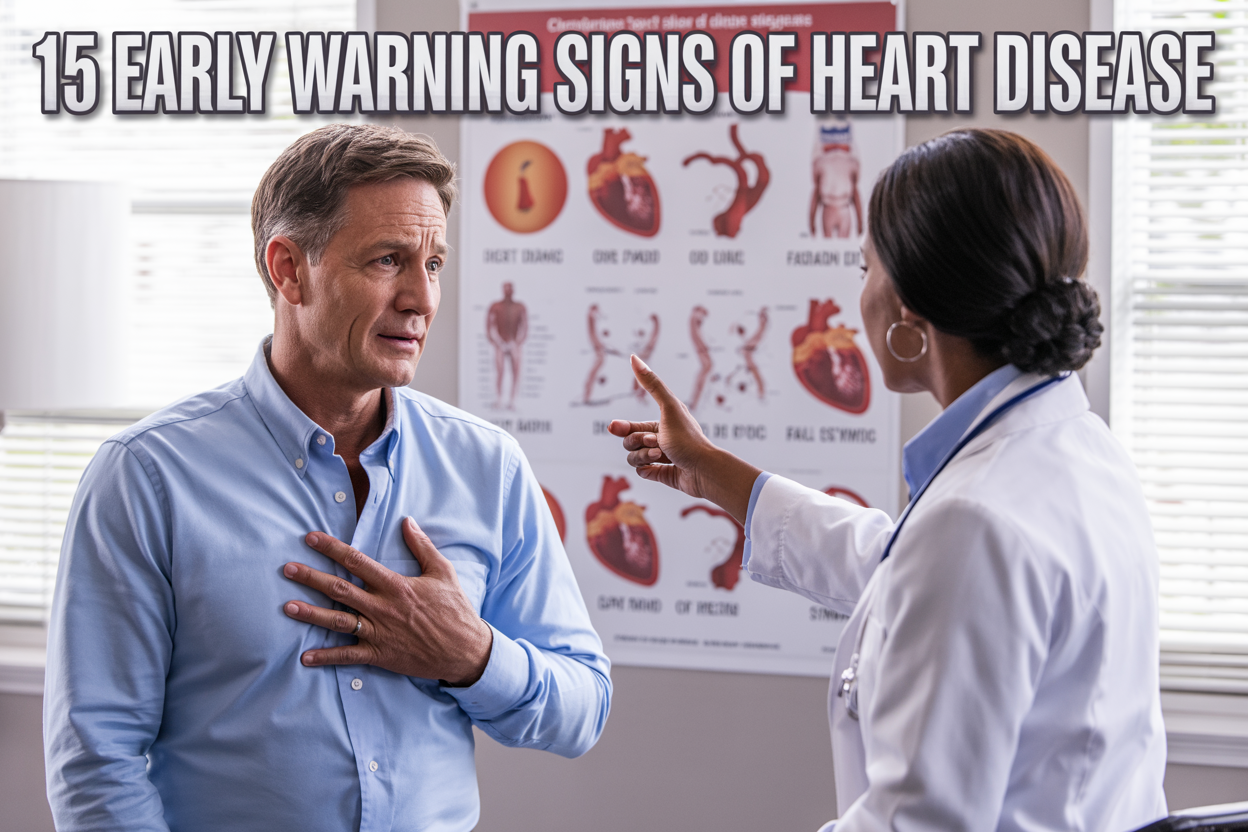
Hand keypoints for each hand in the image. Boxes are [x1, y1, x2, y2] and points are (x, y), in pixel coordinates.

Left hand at [282, 517, 492, 685]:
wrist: (464, 650)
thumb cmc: (455, 610)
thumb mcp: (443, 572)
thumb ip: (422, 546)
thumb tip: (407, 521)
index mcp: (396, 585)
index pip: (357, 562)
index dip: (333, 548)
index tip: (311, 538)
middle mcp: (382, 608)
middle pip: (340, 589)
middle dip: (311, 578)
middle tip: (288, 569)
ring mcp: (379, 632)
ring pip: (338, 621)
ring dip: (311, 614)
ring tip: (288, 607)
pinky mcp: (380, 655)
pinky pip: (348, 656)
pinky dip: (326, 657)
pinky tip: (306, 657)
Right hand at [609, 355, 760, 523]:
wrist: (704, 470)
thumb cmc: (688, 438)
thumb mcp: (669, 407)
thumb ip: (652, 384)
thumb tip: (633, 357)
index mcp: (662, 424)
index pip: (632, 426)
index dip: (623, 427)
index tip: (613, 428)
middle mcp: (660, 440)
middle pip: (629, 442)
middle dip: (638, 442)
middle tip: (655, 442)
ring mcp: (661, 459)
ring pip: (633, 458)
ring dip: (644, 457)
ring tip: (661, 456)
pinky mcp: (663, 475)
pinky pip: (642, 473)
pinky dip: (648, 470)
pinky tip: (659, 468)